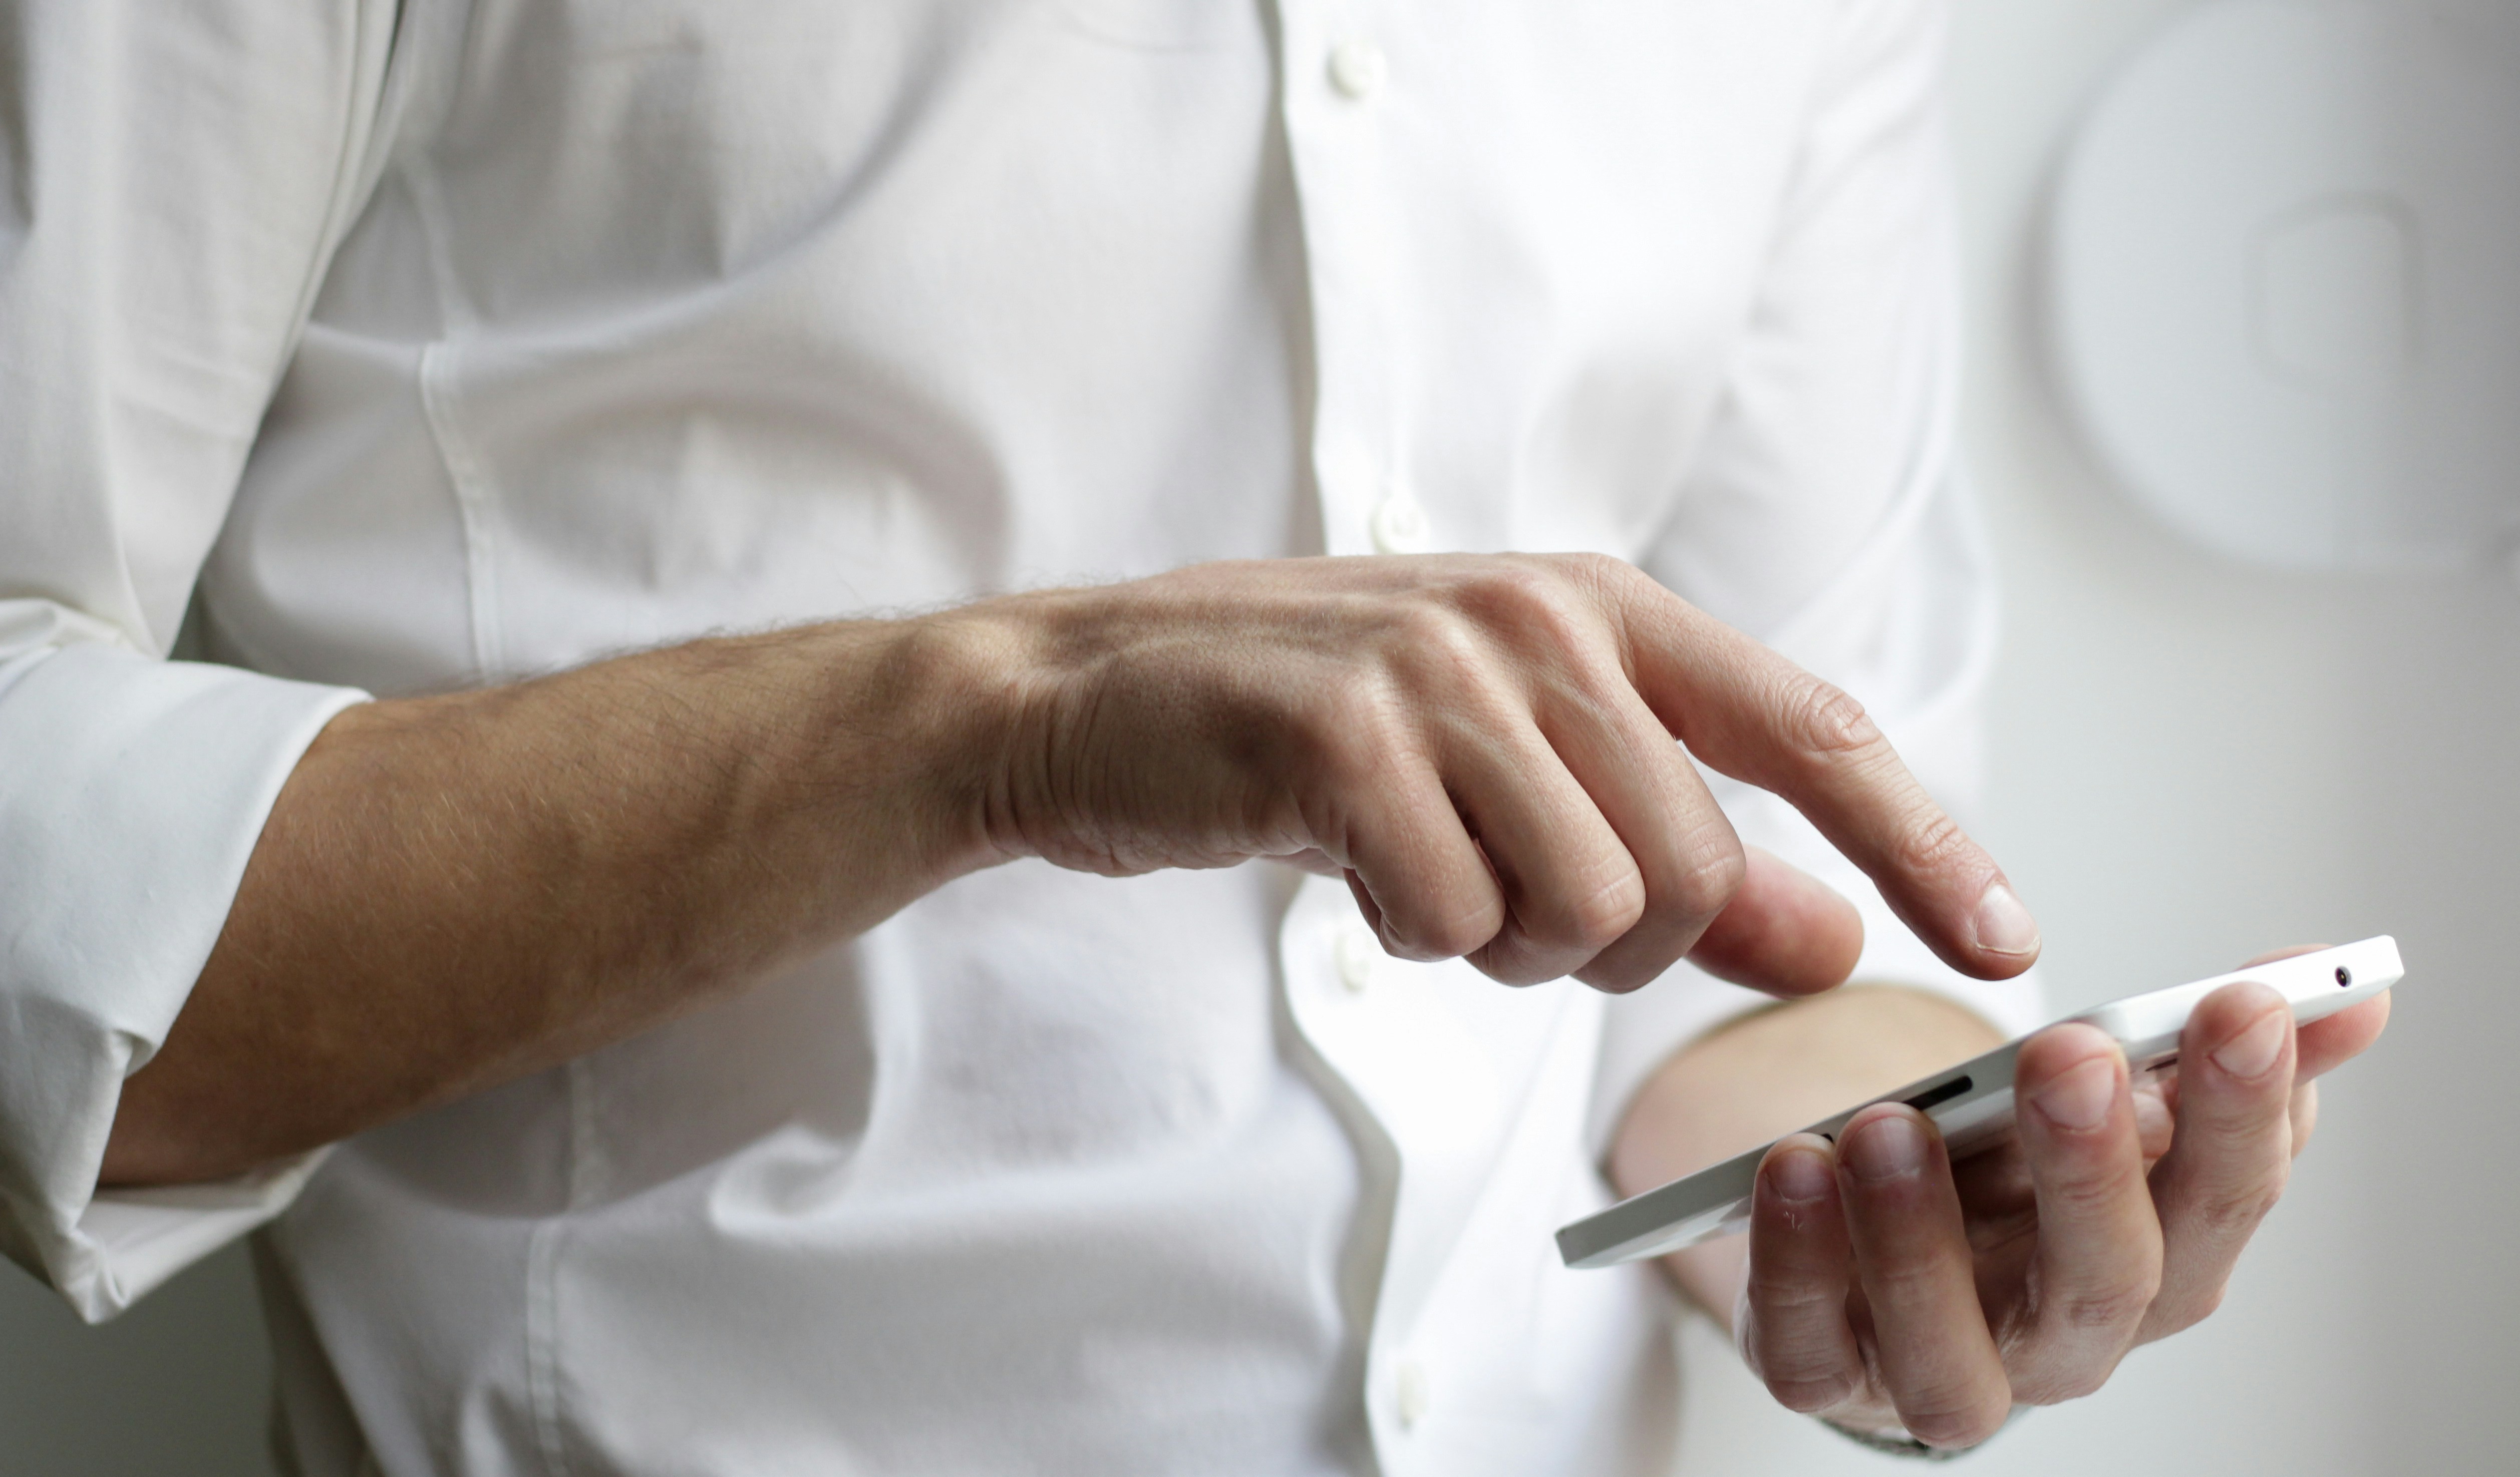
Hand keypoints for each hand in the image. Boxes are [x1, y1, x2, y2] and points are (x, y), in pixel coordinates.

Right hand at [960, 553, 2038, 993]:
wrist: (1092, 697)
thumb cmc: (1316, 734)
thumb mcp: (1517, 771)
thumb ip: (1685, 852)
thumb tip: (1835, 941)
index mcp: (1601, 609)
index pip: (1814, 731)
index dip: (1923, 841)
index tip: (2006, 941)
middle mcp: (1539, 620)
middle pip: (1690, 870)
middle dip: (1610, 941)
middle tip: (1499, 901)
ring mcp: (1438, 669)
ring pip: (1585, 907)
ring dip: (1505, 943)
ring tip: (1422, 874)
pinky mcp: (1341, 736)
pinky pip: (1453, 920)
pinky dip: (1412, 937)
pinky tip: (1351, 870)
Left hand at [1731, 960, 2390, 1447]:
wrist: (1878, 1236)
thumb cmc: (2010, 1171)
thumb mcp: (2107, 1096)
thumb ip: (2210, 1045)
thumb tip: (2350, 985)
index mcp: (2158, 1260)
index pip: (2226, 1198)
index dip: (2244, 1109)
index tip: (2240, 1002)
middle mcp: (2064, 1338)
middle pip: (2105, 1283)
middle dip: (2093, 1169)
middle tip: (2072, 1055)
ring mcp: (1941, 1368)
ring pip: (1951, 1354)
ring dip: (1920, 1237)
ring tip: (1888, 1124)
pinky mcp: (1825, 1373)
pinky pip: (1807, 1352)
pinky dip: (1796, 1267)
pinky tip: (1791, 1169)